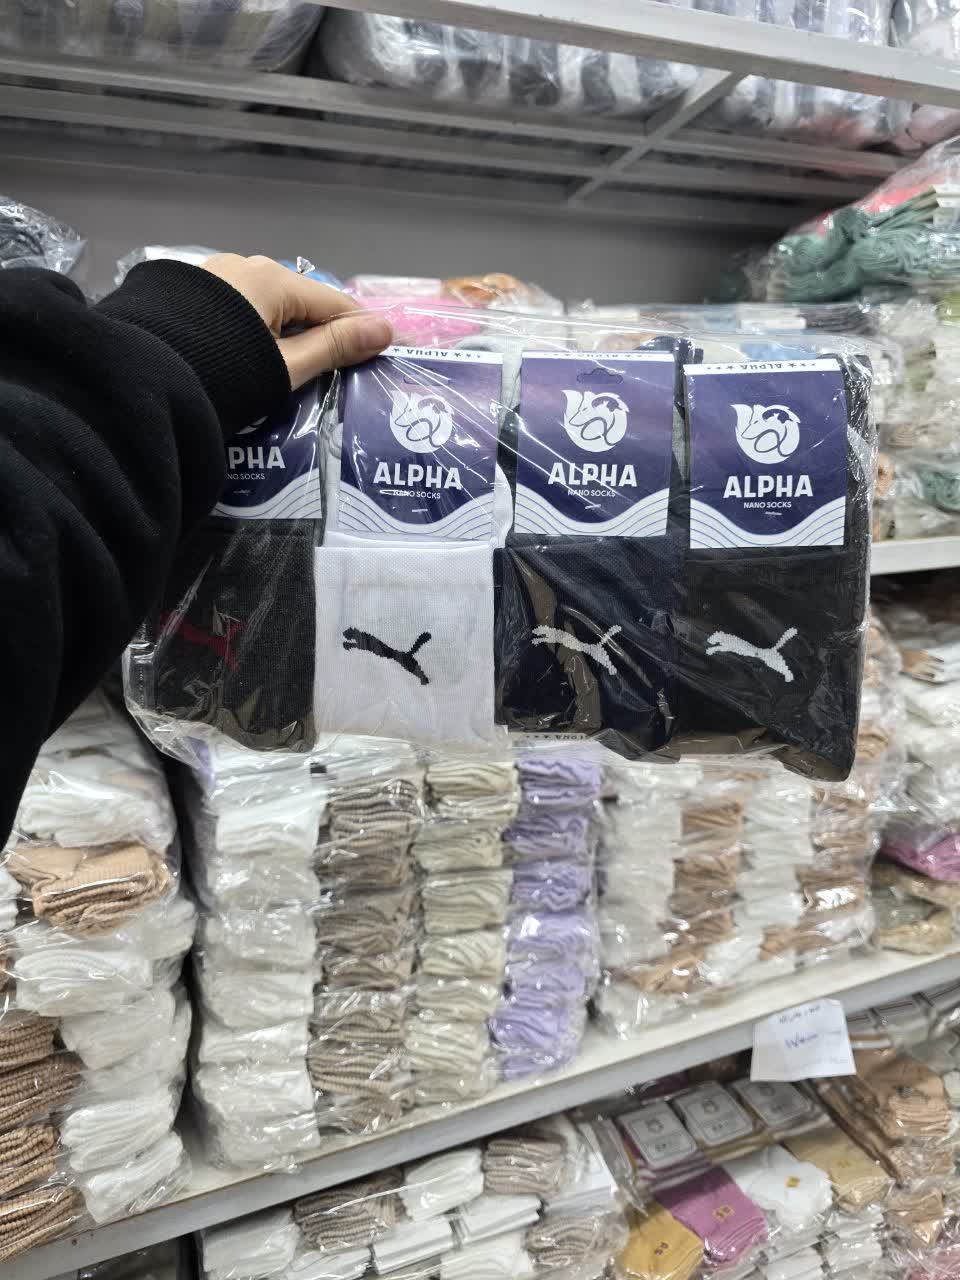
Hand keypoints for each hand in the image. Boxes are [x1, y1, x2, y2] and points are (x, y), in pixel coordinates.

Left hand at [201, 254, 392, 388]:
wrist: (142, 381)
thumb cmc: (222, 374)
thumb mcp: (286, 366)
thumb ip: (335, 347)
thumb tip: (385, 330)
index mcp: (274, 278)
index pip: (335, 302)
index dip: (360, 330)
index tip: (380, 354)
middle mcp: (245, 265)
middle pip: (301, 301)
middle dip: (319, 332)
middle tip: (332, 372)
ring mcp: (215, 276)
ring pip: (268, 303)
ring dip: (285, 331)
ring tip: (289, 369)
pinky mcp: (190, 292)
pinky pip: (239, 307)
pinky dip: (255, 328)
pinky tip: (251, 356)